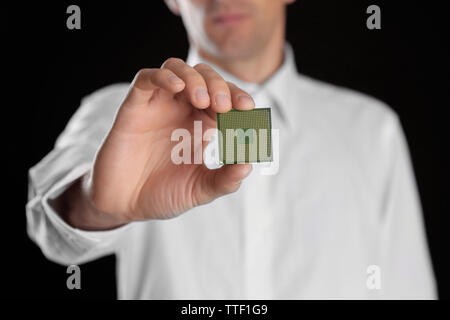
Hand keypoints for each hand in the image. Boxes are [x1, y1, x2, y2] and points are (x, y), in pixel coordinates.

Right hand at [79, 58, 254, 228]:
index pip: (225, 98)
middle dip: (219, 86)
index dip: (238, 97)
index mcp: (201, 125)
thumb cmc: (162, 193)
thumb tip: (248, 165)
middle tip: (225, 107)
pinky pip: (147, 79)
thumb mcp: (199, 190)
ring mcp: (158, 106)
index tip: (248, 108)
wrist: (125, 205)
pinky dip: (163, 77)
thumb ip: (224, 180)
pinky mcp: (135, 107)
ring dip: (194, 78)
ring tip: (203, 100)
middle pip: (204, 77)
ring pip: (177, 69)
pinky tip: (177, 87)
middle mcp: (181, 110)